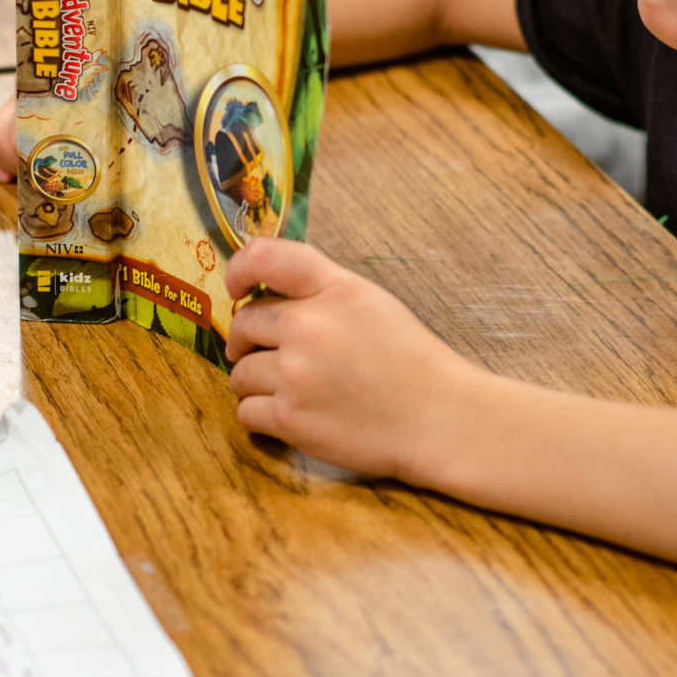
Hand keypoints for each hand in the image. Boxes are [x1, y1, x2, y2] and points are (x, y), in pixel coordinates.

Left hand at [223, 237, 477, 482]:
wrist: (439, 420)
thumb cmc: (410, 362)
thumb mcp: (372, 302)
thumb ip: (321, 290)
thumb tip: (264, 292)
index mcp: (334, 290)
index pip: (264, 257)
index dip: (239, 270)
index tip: (237, 289)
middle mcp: (308, 326)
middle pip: (244, 323)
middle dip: (252, 341)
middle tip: (277, 358)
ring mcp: (295, 374)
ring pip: (239, 372)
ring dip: (257, 382)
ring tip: (293, 390)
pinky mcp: (290, 418)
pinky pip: (245, 411)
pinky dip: (262, 416)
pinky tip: (294, 414)